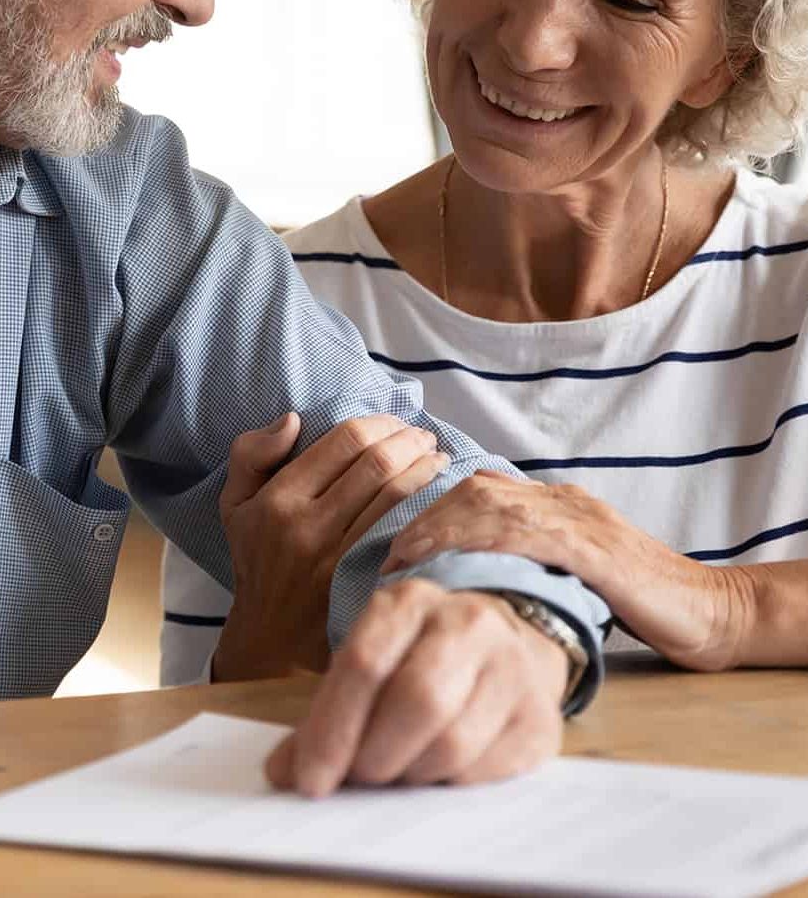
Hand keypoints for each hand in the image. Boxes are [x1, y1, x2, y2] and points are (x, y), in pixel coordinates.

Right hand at [211, 412, 448, 679]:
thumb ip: (251, 453)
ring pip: (396, 495)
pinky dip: (426, 505)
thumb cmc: (258, 560)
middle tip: (423, 435)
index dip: (378, 423)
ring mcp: (338, 558)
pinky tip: (438, 495)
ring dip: (425, 468)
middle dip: (408, 440)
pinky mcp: (362, 581)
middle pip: (376, 463)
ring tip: (436, 457)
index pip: (343, 441)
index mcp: (278, 499)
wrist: (272, 639)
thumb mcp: (235, 503)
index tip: (394, 422)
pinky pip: (403, 531)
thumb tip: (293, 419)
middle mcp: (308, 526)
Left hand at [265, 578, 566, 792]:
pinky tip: (436, 774)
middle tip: (359, 778)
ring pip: (453, 742)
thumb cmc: (418, 657)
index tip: (309, 781)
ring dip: (411, 775)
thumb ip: (325, 713)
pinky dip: (449, 785)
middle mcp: (465, 622)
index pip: (364, 665)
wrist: (506, 643)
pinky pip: (486, 771)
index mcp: (408, 601)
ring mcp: (511, 667)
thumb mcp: (370, 662)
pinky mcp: (540, 718)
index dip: (332, 730)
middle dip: (375, 756)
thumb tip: (282, 774)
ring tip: (396, 773)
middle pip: (416, 700)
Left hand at [380, 471, 742, 670]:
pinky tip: (456, 560)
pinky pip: (529, 532)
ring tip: (407, 560)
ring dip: (441, 529)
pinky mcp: (594, 547)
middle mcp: (560, 500)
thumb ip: (525, 559)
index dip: (429, 511)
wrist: (710, 611)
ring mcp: (578, 518)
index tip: (395, 542)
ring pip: (492, 504)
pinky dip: (484, 542)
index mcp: (552, 503)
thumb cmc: (636, 601)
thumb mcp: (569, 571)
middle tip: (389, 554)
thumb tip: (463, 571)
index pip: (475, 490)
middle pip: (474, 490)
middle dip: (424, 517)